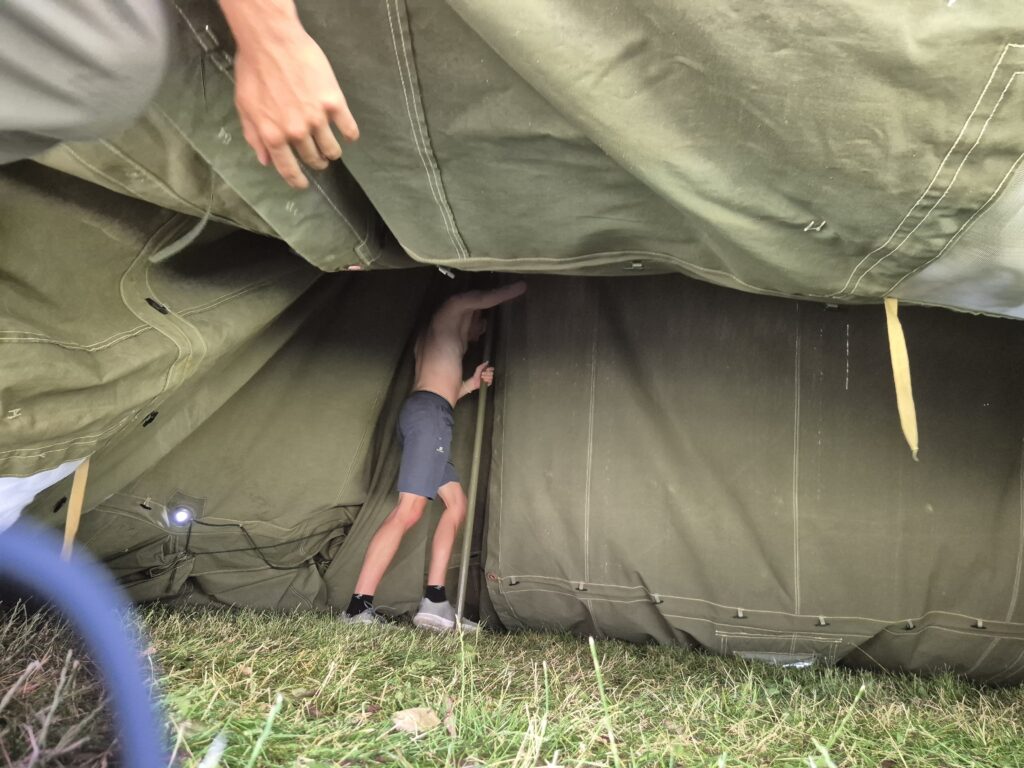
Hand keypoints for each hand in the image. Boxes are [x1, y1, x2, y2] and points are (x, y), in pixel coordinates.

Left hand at [222, 0, 358, 188]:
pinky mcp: (334, 103)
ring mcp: (317, 119)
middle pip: (312, 158)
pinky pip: (348, 128)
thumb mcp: (245, 106)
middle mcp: (296, 132)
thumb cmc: (254, 70)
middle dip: (316, 162)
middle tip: (319, 160)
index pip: (288, 168)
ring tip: (332, 150)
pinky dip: (350, 134)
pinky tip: (349, 135)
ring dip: (332, 153)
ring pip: (332, 148)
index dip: (296, 180)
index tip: (303, 184)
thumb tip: (264, 160)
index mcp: (273, 135)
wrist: (272, 41)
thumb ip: (254, 136)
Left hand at [464, 361, 493, 394]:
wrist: (474, 381)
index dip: (490, 369)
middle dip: (486, 373)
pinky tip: (483, 380)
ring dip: (485, 377)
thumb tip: (487, 361)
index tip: (486, 370)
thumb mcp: (479, 368)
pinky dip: (486, 380)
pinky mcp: (489, 383)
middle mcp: (489, 374)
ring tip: (482, 378)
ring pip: (491, 377)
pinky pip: (490, 381)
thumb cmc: (476, 375)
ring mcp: (489, 379)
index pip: (492, 369)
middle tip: (482, 374)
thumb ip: (483, 365)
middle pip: (492, 373)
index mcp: (487, 370)